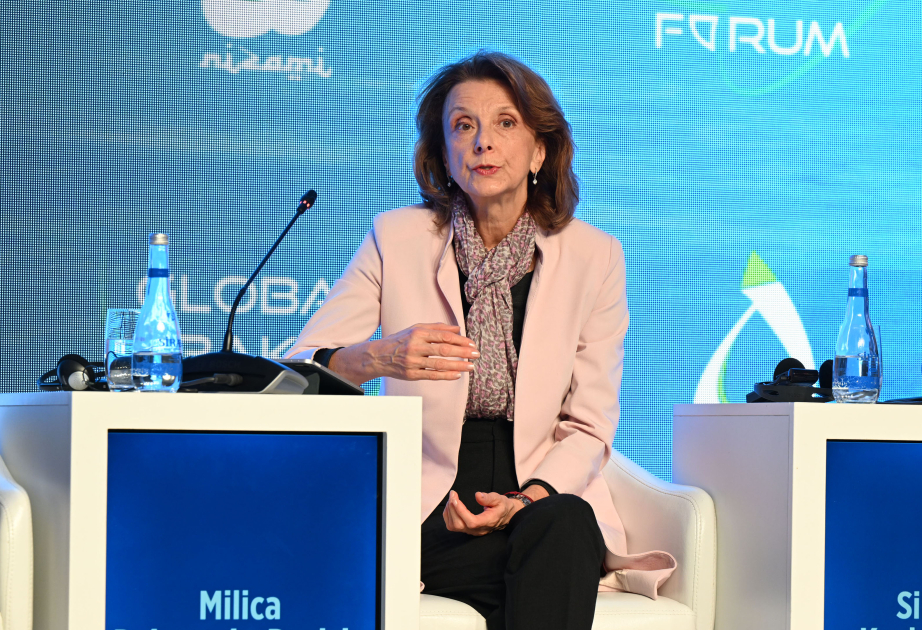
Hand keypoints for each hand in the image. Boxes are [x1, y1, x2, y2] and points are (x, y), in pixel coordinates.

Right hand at [331, 323, 478, 383]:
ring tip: (471, 366)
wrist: (379, 356)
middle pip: (443, 349)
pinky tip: (457, 375)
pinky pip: (432, 375)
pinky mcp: (411, 374)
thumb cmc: (401, 340)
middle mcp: (415, 346)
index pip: (443, 336)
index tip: (472, 343)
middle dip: (462, 352)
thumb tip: (458, 329)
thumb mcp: (416, 328)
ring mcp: (413, 361)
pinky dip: (446, 376)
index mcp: (418, 332)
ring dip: (458, 365)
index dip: (460, 340)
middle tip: (476, 354)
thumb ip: (437, 327)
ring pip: (439, 364)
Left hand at [442, 490, 523, 535]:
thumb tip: (477, 495)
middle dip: (452, 508)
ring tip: (452, 498)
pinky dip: (448, 515)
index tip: (455, 498)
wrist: (505, 515)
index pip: (471, 522)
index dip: (460, 511)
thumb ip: (489, 498)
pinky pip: (453, 526)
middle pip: (459, 525)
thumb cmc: (502, 507)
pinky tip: (451, 505)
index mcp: (487, 522)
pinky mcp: (467, 529)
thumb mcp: (499, 499)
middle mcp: (478, 529)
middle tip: (453, 494)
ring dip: (449, 511)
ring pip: (454, 526)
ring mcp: (471, 531)